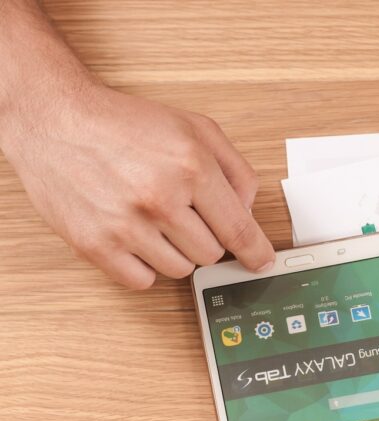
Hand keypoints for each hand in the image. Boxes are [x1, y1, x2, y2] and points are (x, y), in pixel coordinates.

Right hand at [1, 79, 274, 287]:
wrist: (55, 119)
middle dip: (203, 237)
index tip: (261, 263)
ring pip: (180, 270)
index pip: (238, 229)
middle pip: (211, 253)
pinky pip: (142, 281)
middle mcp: (160, 198)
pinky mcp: (96, 245)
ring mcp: (126, 225)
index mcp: (191, 167)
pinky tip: (134, 237)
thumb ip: (235, 170)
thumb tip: (248, 213)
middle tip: (180, 213)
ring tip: (153, 219)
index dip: (255, 252)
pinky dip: (144, 266)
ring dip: (174, 252)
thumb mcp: (195, 128)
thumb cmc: (125, 124)